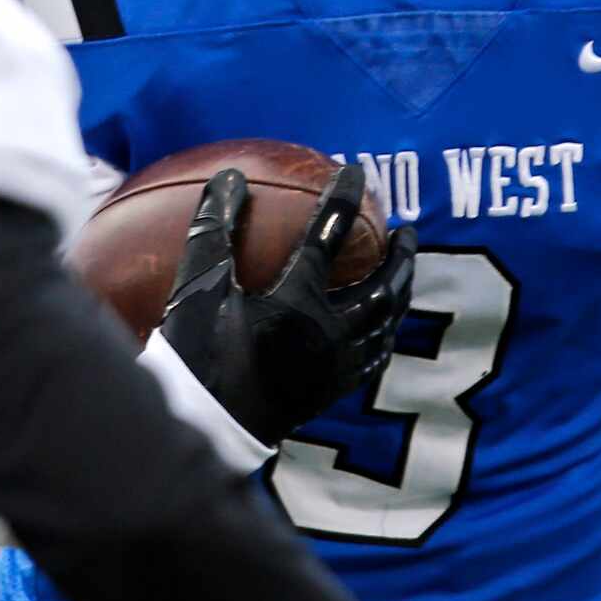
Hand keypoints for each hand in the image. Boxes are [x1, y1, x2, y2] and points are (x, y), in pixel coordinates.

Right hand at [156, 163, 414, 444]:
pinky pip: (374, 358)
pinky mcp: (332, 392)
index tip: (357, 172)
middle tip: (405, 231)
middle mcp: (328, 333)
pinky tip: (383, 328)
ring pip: (387, 324)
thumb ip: (214, 229)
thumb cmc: (195, 353)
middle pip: (383, 286)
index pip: (330, 236)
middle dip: (400, 256)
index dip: (345, 199)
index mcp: (297, 302)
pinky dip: (385, 334)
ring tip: (403, 274)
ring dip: (400, 292)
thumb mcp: (196, 286)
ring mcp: (335, 366)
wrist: (203, 428)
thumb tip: (229, 178)